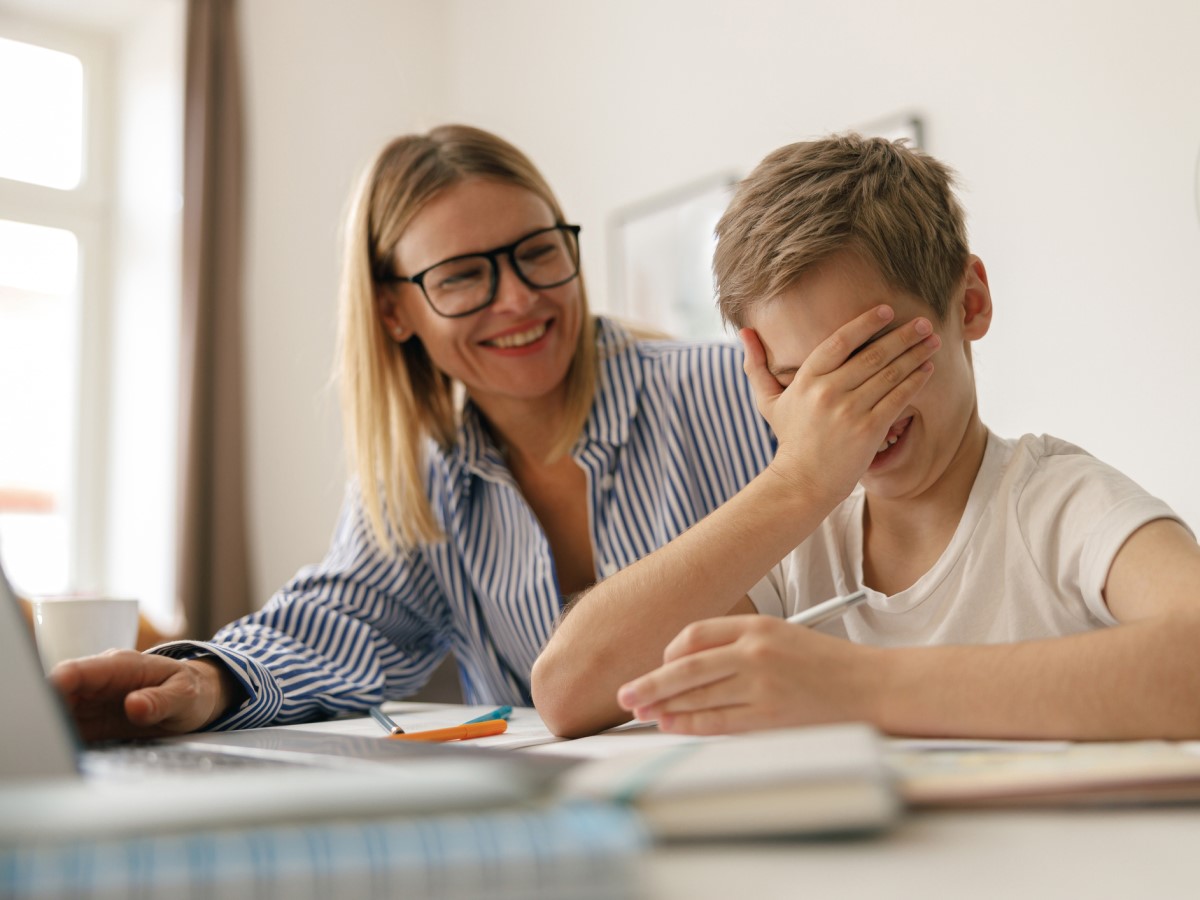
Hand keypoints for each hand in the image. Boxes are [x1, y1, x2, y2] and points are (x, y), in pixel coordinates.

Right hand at [49, 650, 238, 741]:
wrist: (196, 696)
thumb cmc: (190, 690)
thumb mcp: (185, 695)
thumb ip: (160, 700)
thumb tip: (134, 705)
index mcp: (120, 666)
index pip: (79, 671)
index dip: (58, 685)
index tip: (46, 701)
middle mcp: (99, 682)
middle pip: (58, 694)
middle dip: (46, 713)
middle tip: (48, 738)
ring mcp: (92, 701)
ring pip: (58, 713)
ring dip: (51, 730)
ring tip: (55, 752)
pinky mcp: (91, 721)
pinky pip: (67, 730)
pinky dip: (62, 741)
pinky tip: (63, 757)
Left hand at [615, 615, 877, 734]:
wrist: (872, 686)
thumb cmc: (827, 664)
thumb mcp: (782, 636)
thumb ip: (739, 644)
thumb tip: (688, 663)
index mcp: (757, 625)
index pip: (696, 634)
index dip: (670, 653)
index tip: (659, 666)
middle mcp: (755, 651)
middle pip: (686, 667)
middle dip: (650, 683)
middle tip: (625, 694)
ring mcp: (762, 685)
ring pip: (698, 695)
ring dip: (665, 706)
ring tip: (643, 712)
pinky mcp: (770, 716)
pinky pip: (718, 721)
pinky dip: (690, 723)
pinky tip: (672, 724)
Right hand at [742, 305, 938, 505]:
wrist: (802, 482)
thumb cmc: (789, 439)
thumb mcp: (768, 401)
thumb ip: (756, 365)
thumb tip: (744, 332)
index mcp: (806, 379)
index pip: (840, 341)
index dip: (865, 323)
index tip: (886, 310)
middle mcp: (828, 391)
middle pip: (872, 354)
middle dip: (902, 336)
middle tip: (923, 322)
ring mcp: (850, 410)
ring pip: (890, 374)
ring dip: (915, 355)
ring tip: (932, 341)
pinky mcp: (869, 429)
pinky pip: (898, 398)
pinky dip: (915, 381)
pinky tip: (927, 369)